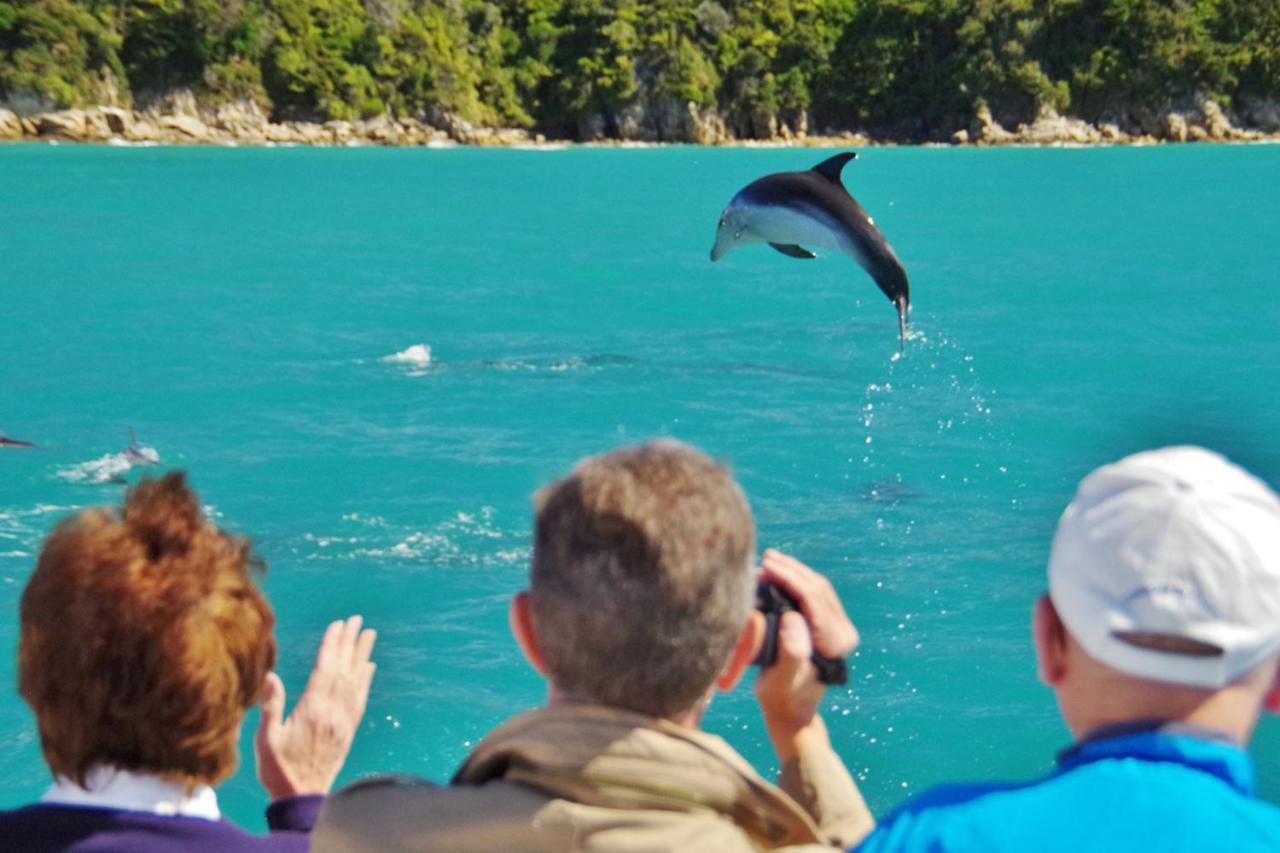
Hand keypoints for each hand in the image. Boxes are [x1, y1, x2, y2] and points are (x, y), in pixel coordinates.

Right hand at [255, 615, 376, 799]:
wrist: (302, 798)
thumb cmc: (278, 769)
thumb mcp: (266, 740)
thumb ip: (270, 707)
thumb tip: (271, 676)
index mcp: (311, 710)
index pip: (324, 669)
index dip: (332, 645)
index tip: (338, 624)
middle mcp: (332, 712)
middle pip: (344, 669)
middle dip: (350, 642)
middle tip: (358, 620)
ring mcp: (344, 721)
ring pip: (356, 681)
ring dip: (362, 655)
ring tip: (368, 634)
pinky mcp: (349, 730)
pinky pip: (361, 699)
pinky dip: (366, 680)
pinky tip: (370, 667)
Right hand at [754, 550, 857, 756]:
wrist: (791, 710)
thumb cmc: (782, 697)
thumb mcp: (781, 680)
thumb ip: (790, 651)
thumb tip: (793, 618)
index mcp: (835, 643)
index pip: (814, 598)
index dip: (790, 577)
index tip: (767, 566)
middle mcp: (843, 633)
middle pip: (818, 588)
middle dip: (792, 569)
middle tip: (766, 558)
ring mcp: (839, 629)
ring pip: (818, 588)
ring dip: (795, 572)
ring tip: (771, 561)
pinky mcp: (830, 627)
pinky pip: (815, 595)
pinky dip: (797, 581)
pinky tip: (780, 573)